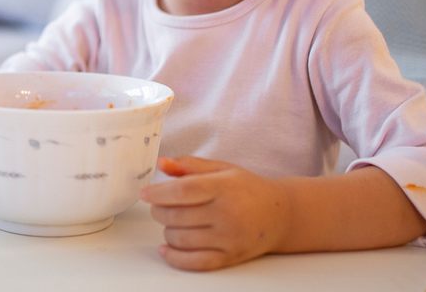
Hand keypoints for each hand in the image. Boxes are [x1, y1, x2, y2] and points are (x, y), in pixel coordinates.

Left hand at [141, 155, 291, 270]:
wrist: (280, 215)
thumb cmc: (247, 189)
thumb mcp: (222, 169)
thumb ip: (190, 165)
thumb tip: (161, 163)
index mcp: (223, 188)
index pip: (182, 192)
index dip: (158, 193)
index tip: (145, 194)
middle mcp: (226, 214)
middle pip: (177, 216)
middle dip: (159, 211)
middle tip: (158, 205)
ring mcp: (228, 238)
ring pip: (181, 239)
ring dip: (167, 231)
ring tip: (171, 221)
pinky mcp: (230, 257)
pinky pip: (195, 262)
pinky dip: (175, 257)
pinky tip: (166, 248)